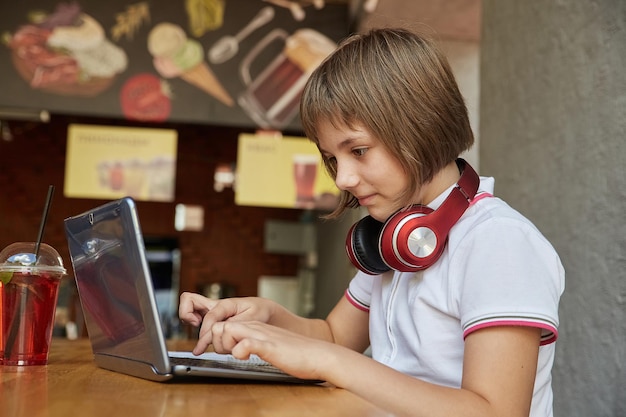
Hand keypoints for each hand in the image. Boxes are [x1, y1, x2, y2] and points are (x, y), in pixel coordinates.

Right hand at [178, 292, 276, 354]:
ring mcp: (212, 312)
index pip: (209, 317)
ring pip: (190, 309)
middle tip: (194, 326)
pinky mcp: (213, 321)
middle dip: (186, 315)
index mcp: (225, 304)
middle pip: (188, 300)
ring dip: (190, 323)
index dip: (206, 332)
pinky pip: (197, 320)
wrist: (265, 312)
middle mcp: (215, 306)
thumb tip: (224, 328)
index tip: (204, 344)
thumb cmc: (260, 311)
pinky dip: (196, 329)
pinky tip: (204, 341)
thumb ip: (237, 322)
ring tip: (201, 338)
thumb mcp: (253, 316)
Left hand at [210, 320, 337, 380]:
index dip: (218, 339)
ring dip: (225, 345)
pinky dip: (239, 351)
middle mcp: (256, 328)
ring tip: (236, 356)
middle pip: (220, 325)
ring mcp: (262, 335)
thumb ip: (255, 343)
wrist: (319, 354)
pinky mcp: (269, 346)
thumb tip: (240, 349)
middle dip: (216, 342)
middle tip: (226, 355)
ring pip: (228, 330)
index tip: (223, 351)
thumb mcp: (270, 345)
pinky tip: (245, 358)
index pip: (224, 324)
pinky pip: (246, 344)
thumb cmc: (297, 354)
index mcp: (256, 327)